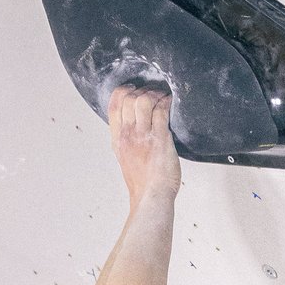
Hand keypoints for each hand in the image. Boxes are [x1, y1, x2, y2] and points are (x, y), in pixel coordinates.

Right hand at [108, 83, 180, 204]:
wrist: (151, 196)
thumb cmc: (142, 181)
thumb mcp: (125, 158)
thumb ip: (126, 140)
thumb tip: (131, 126)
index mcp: (117, 139)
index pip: (114, 105)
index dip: (123, 91)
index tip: (132, 88)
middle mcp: (127, 134)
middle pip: (129, 99)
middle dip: (142, 90)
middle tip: (153, 91)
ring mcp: (142, 136)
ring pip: (143, 101)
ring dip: (155, 94)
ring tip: (162, 96)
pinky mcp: (159, 138)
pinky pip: (161, 111)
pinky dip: (167, 102)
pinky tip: (171, 103)